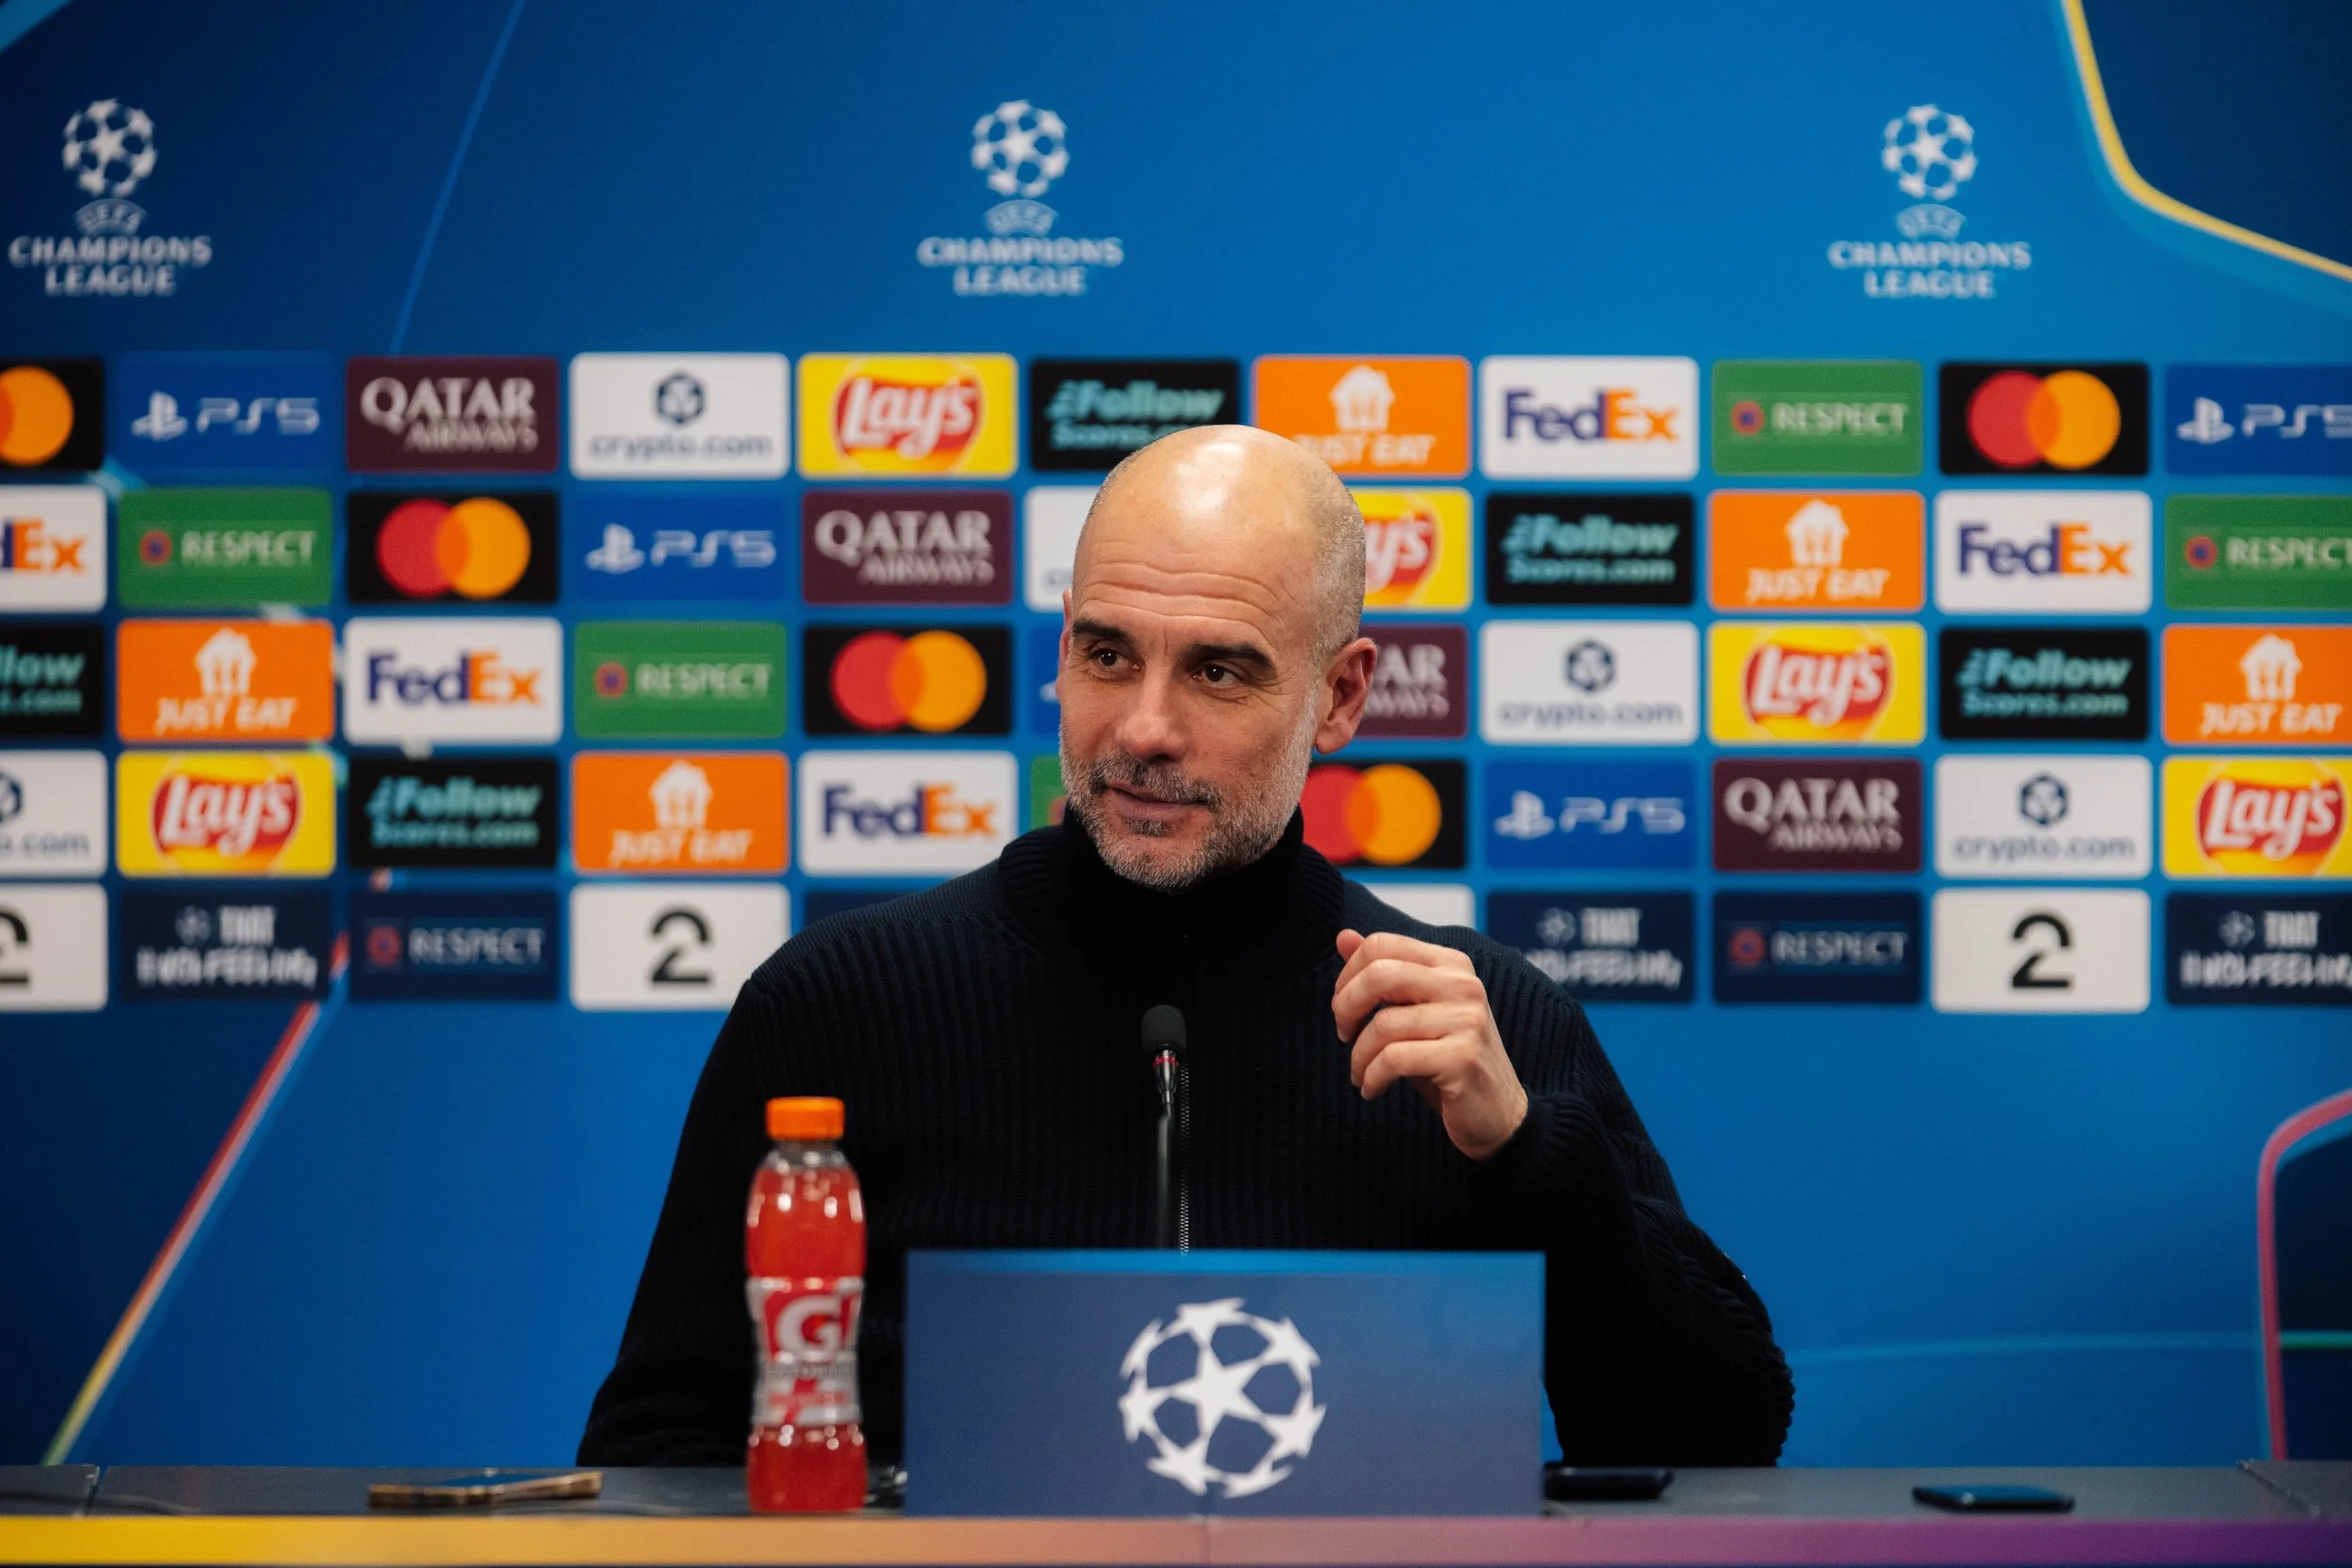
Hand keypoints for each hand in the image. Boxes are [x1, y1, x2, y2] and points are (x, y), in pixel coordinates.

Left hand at [1332, 930, 1529, 1160]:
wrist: (1496, 1112)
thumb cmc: (1447, 1059)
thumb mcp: (1412, 1011)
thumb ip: (1381, 972)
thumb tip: (1342, 936)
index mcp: (1450, 964)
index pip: (1382, 945)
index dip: (1348, 975)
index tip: (1344, 1008)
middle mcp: (1463, 984)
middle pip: (1380, 974)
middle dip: (1346, 1007)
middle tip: (1344, 1034)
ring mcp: (1467, 1019)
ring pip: (1383, 1023)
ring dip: (1359, 1056)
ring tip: (1360, 1074)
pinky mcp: (1462, 1057)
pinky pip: (1395, 1059)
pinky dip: (1372, 1077)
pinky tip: (1372, 1089)